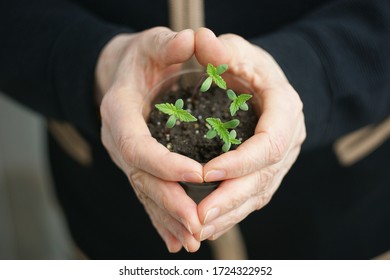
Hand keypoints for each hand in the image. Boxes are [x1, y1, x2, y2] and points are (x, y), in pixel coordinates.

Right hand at [96, 27, 203, 252]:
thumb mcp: (155, 43)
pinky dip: (161, 218)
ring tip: (193, 240)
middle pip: (141, 178)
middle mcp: (119, 141)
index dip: (163, 163)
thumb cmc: (142, 59)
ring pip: (145, 193)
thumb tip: (199, 41)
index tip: (196, 174)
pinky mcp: (137, 166)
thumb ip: (172, 43)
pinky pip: (147, 195)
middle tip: (197, 224)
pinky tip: (175, 239)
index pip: (137, 145)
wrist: (123, 74)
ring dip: (168, 218)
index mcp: (119, 112)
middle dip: (169, 203)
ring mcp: (127, 158)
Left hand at [194, 28, 305, 240]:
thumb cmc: (250, 66)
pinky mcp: (268, 171)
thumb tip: (203, 42)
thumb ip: (223, 48)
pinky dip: (232, 212)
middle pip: (264, 178)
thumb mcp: (238, 50)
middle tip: (198, 217)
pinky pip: (253, 197)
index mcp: (287, 111)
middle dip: (230, 199)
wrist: (265, 84)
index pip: (270, 144)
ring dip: (228, 214)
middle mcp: (289, 141)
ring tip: (197, 228)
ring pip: (258, 195)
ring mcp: (280, 160)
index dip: (240, 162)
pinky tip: (209, 223)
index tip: (204, 173)